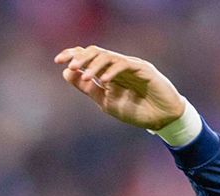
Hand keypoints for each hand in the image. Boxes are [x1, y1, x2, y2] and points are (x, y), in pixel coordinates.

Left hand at [53, 46, 184, 129]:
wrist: (162, 119)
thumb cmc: (136, 110)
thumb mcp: (105, 101)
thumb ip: (87, 88)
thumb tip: (66, 73)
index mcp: (107, 72)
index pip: (88, 57)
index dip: (72, 55)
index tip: (58, 61)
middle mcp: (117, 66)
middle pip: (96, 52)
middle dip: (81, 56)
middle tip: (70, 65)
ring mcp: (131, 66)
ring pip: (108, 56)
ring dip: (94, 64)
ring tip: (84, 75)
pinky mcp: (143, 69)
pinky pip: (124, 65)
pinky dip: (112, 71)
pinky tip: (103, 80)